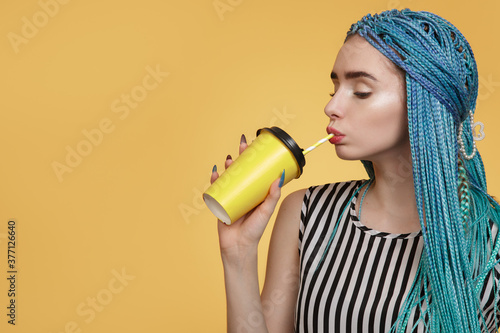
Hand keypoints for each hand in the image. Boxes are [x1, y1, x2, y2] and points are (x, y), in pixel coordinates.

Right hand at [210, 134, 282, 259]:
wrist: (239, 247)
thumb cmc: (255, 231)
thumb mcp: (266, 211)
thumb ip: (273, 196)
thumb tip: (280, 176)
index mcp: (256, 192)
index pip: (256, 170)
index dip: (255, 157)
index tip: (256, 145)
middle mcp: (244, 192)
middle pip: (241, 170)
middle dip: (240, 156)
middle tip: (241, 145)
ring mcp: (232, 196)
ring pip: (228, 176)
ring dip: (227, 166)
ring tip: (229, 159)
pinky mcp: (221, 202)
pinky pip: (216, 188)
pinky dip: (214, 179)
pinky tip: (215, 173)